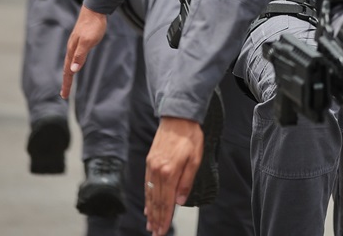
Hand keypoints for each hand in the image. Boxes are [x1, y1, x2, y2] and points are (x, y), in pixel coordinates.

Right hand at [62, 6, 107, 99]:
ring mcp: (75, 44)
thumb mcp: (89, 42)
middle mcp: (72, 48)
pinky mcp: (80, 40)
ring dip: (69, 73)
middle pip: (67, 68)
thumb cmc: (93, 25)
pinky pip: (74, 56)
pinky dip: (73, 64)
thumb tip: (73, 71)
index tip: (64, 96)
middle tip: (64, 95)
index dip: (67, 84)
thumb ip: (80, 55)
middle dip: (66, 82)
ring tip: (68, 82)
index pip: (68, 71)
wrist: (95, 9)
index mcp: (72, 50)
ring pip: (70, 62)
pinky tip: (75, 64)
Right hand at [144, 116, 203, 235]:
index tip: (162, 231)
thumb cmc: (190, 137)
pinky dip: (147, 197)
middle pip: (156, 201)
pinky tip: (147, 206)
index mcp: (170, 172)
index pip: (166, 202)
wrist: (177, 118)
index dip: (164, 218)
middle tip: (155, 233)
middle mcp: (157, 171)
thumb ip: (187, 181)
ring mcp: (151, 167)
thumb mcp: (195, 159)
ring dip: (150, 211)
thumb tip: (180, 201)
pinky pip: (147, 184)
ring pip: (149, 194)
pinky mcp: (149, 162)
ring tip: (150, 224)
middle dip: (156, 219)